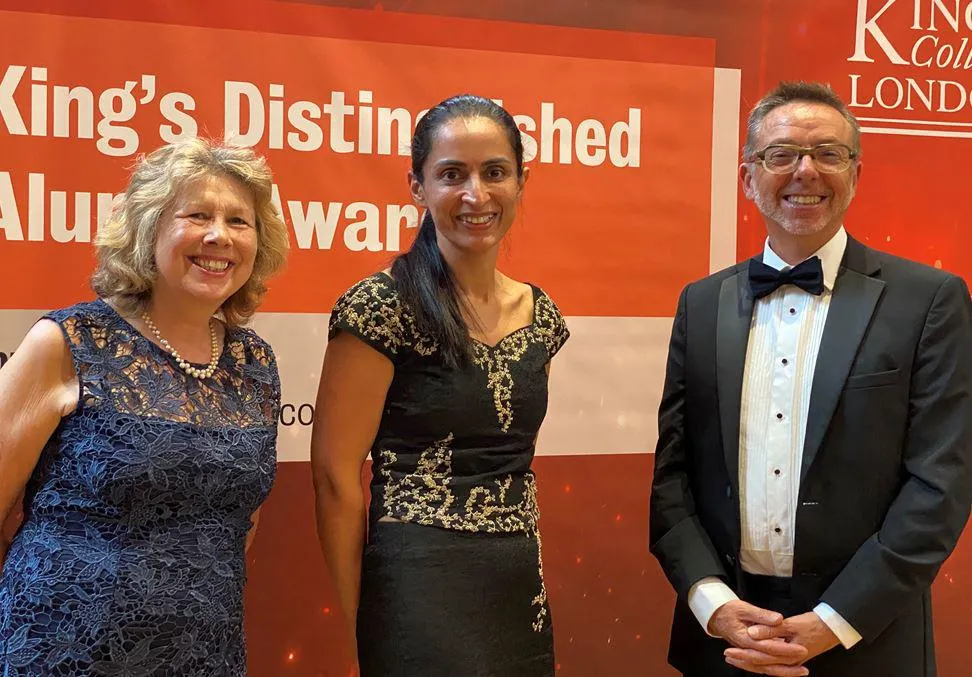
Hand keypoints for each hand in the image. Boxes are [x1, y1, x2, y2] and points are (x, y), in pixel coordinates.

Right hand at [708, 600, 808, 673]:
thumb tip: (778, 619)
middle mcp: (746, 649)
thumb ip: (762, 615)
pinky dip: (776, 669)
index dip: (786, 649)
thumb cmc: (729, 611)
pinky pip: (764, 666)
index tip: (802, 649)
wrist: (716, 617)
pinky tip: (787, 669)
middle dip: (789, 664)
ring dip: (784, 671)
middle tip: (806, 665)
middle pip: (769, 662)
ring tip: (802, 671)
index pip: (768, 647)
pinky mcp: (751, 654)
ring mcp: (748, 654)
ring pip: (767, 668)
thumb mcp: (744, 608)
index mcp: (744, 638)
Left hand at [723, 611, 838, 673]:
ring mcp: (791, 662)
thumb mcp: (791, 624)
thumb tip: (752, 633)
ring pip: (766, 666)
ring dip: (750, 664)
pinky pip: (773, 664)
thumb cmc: (813, 625)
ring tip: (735, 659)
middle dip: (743, 661)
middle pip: (761, 664)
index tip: (728, 651)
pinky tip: (753, 661)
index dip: (743, 654)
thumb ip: (771, 629)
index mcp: (787, 655)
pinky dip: (762, 663)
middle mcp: (788, 662)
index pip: (760, 657)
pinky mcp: (792, 659)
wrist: (832, 629)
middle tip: (727, 656)